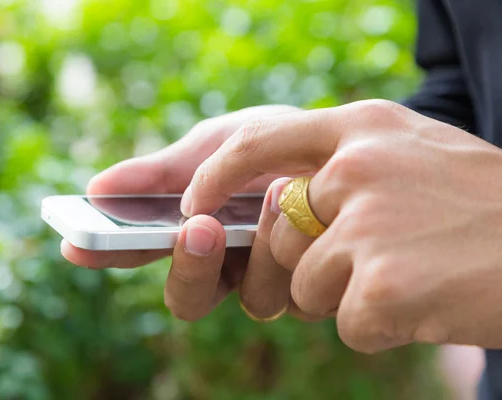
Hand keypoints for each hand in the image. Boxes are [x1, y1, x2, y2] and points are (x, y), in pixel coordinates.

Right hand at [62, 105, 310, 320]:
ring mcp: (271, 280)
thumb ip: (163, 172)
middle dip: (189, 267)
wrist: (338, 139)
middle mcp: (227, 267)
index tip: (76, 243)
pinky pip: (301, 287)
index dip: (108, 253)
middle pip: (189, 299)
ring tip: (269, 195)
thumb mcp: (213, 146)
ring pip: (252, 301)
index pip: (141, 253)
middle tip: (196, 228)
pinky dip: (298, 245)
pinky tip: (303, 200)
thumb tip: (96, 188)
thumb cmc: (268, 140)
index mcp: (192, 232)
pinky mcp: (315, 284)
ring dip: (256, 253)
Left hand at [181, 99, 501, 351]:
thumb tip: (283, 199)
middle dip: (308, 265)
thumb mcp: (416, 154)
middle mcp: (357, 168)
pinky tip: (428, 302)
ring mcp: (366, 224)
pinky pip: (347, 323)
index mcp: (364, 129)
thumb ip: (346, 166)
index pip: (259, 139)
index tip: (194, 204)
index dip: (216, 174)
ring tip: (412, 277)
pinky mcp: (379, 284)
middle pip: (278, 237)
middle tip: (373, 264)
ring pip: (306, 287)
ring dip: (348, 297)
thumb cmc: (486, 208)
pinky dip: (382, 326)